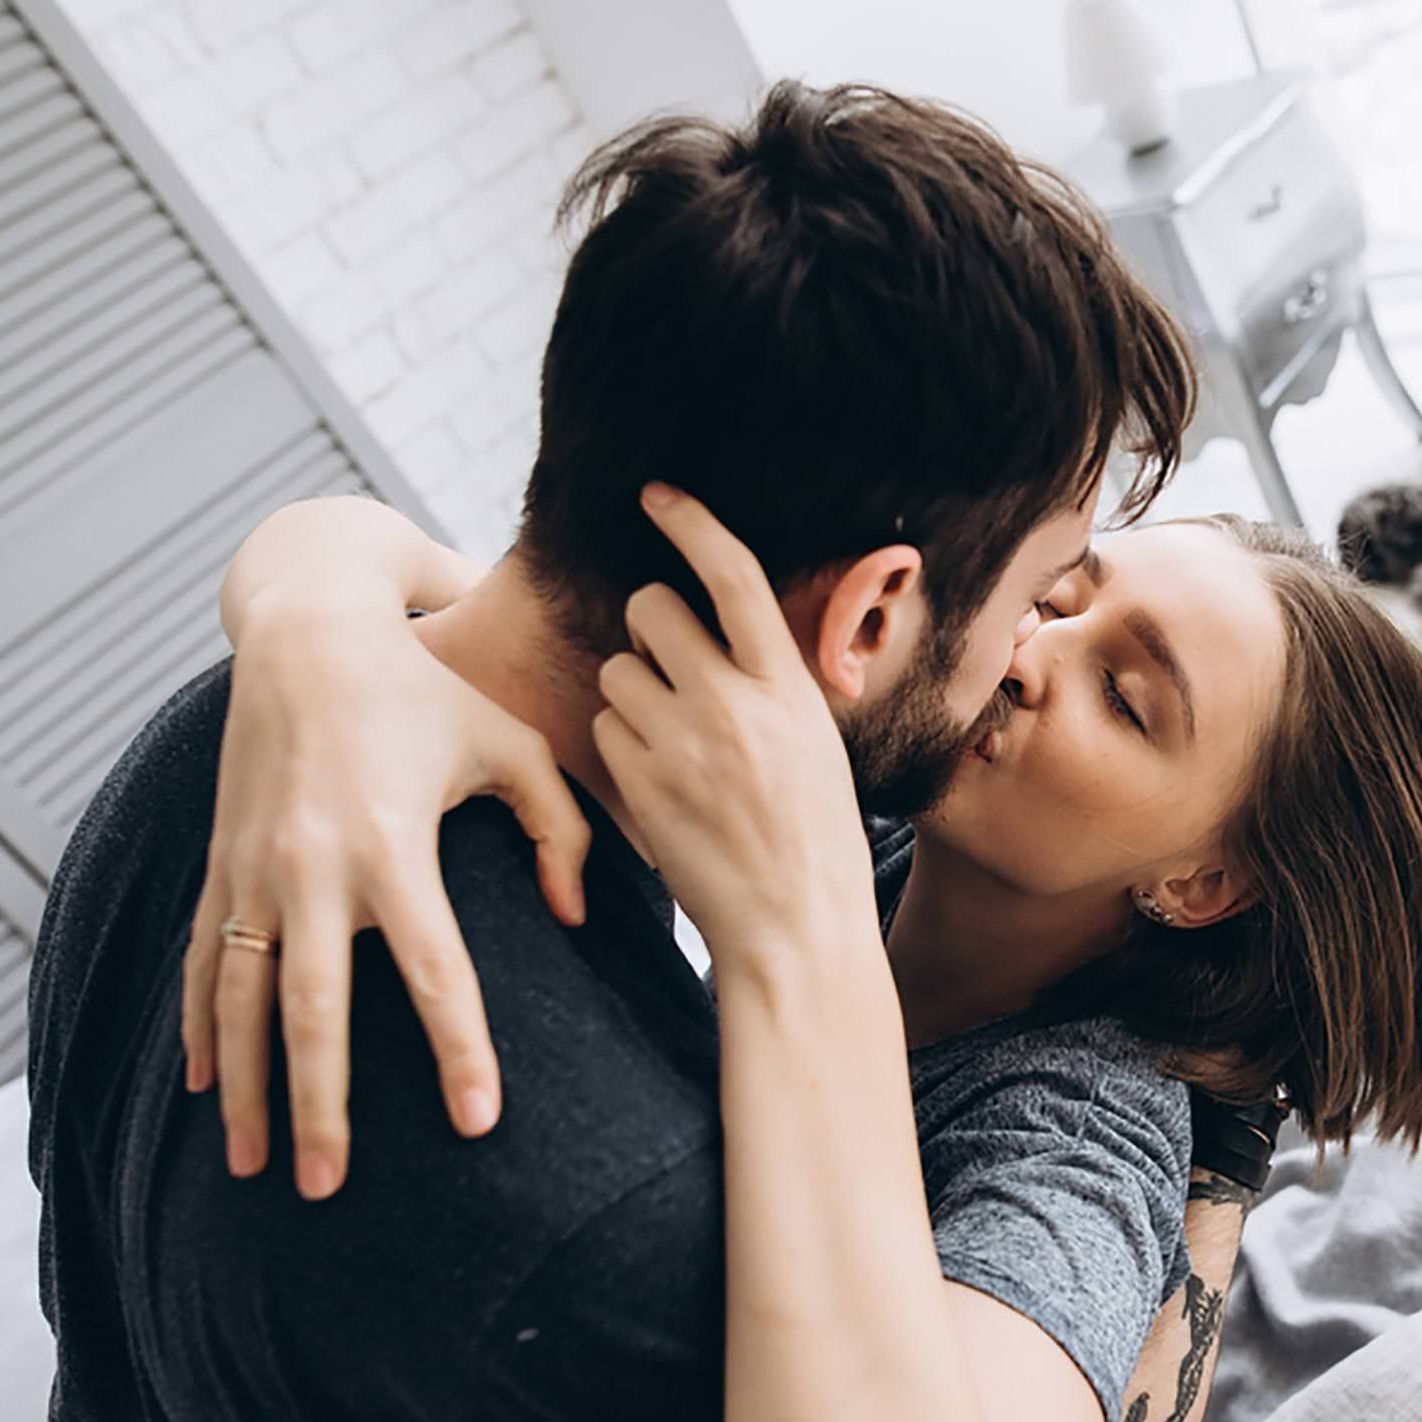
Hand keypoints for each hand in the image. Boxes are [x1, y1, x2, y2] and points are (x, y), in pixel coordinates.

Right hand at [184, 594, 591, 1198]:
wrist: (306, 631)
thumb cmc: (425, 691)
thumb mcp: (510, 744)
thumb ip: (560, 828)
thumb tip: (575, 916)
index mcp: (392, 842)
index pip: (433, 968)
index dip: (459, 1049)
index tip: (478, 1121)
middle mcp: (311, 865)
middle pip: (313, 1011)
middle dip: (318, 1104)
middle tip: (329, 1185)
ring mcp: (253, 869)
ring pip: (240, 1001)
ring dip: (245, 1088)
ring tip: (252, 1166)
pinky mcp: (220, 863)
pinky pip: (202, 961)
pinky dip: (199, 1028)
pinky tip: (205, 1087)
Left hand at [594, 486, 878, 968]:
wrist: (797, 927)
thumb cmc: (814, 837)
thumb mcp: (815, 741)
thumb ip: (769, 683)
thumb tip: (722, 635)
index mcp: (789, 683)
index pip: (733, 573)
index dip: (692, 521)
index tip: (658, 494)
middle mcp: (734, 701)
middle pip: (652, 609)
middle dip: (649, 624)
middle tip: (668, 664)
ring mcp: (682, 743)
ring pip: (619, 671)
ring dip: (634, 693)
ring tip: (675, 743)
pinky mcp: (642, 785)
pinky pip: (606, 730)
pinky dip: (623, 746)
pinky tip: (661, 782)